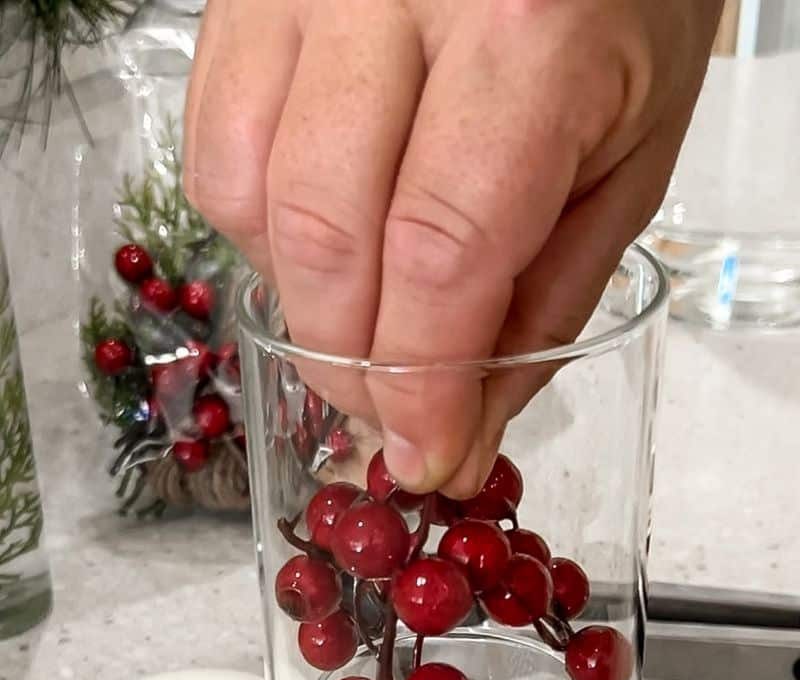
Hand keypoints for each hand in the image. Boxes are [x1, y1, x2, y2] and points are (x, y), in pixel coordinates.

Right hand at [184, 0, 719, 495]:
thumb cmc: (619, 15)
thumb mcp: (627, 164)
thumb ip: (543, 309)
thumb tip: (459, 439)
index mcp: (528, 32)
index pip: (440, 253)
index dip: (421, 384)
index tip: (425, 456)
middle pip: (326, 237)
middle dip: (352, 366)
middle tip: (391, 414)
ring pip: (249, 199)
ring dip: (303, 302)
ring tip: (366, 314)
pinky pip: (214, 150)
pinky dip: (260, 233)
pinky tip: (325, 238)